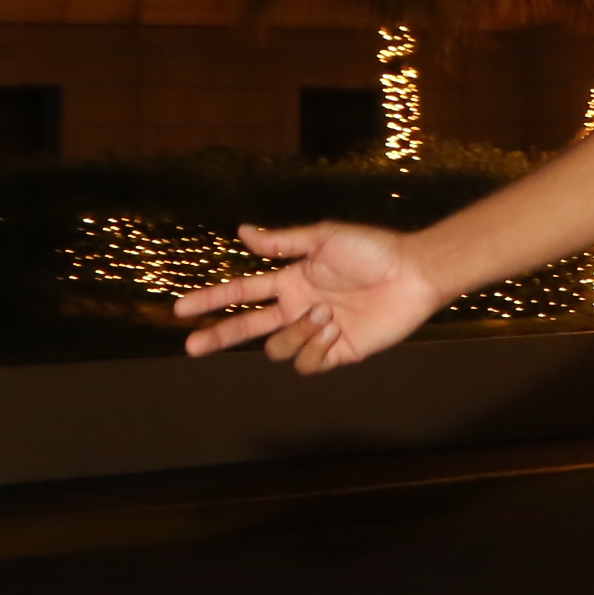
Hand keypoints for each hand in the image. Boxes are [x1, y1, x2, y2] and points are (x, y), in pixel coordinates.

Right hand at [173, 220, 447, 373]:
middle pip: (248, 329)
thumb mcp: (323, 238)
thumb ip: (281, 241)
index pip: (242, 293)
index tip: (180, 309)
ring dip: (296, 333)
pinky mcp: (338, 352)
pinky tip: (335, 326)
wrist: (413, 273)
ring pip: (278, 348)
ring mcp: (317, 333)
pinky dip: (315, 346)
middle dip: (219, 336)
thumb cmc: (373, 249)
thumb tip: (242, 231)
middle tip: (192, 346)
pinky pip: (308, 363)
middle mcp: (299, 308)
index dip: (212, 301)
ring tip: (325, 313)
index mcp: (291, 281)